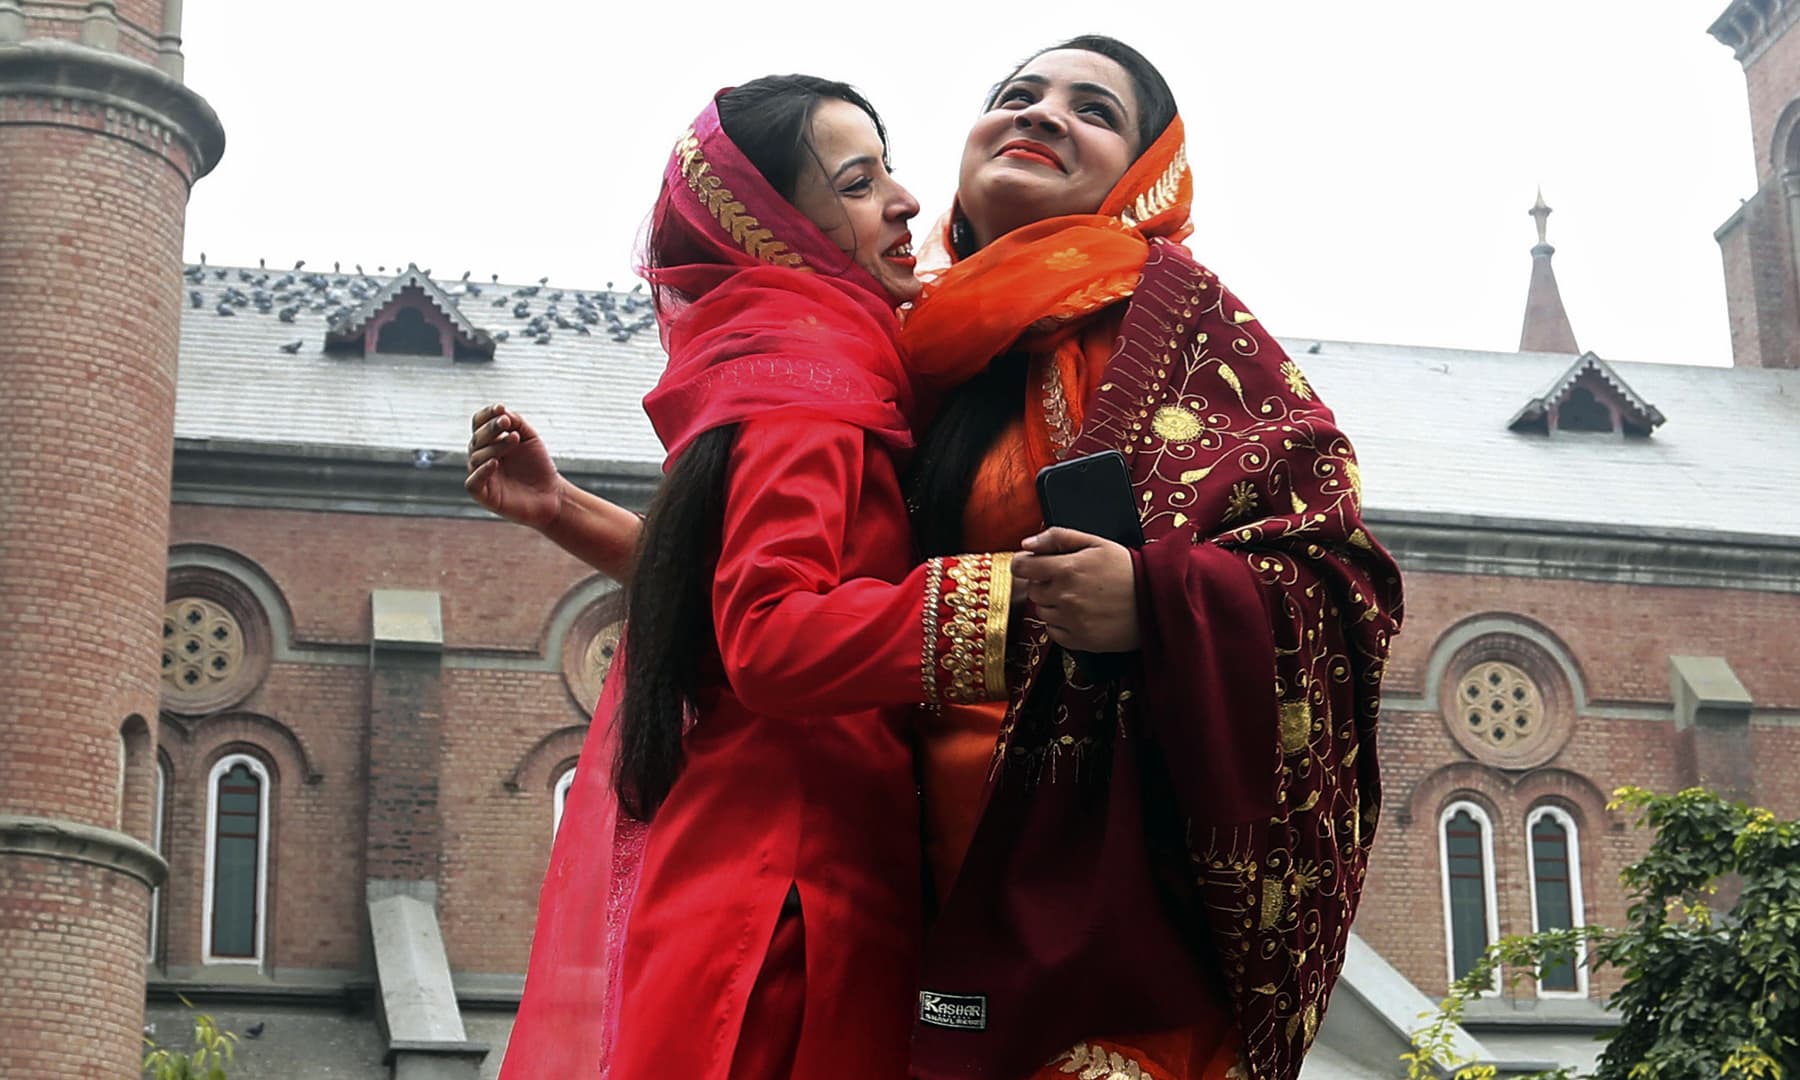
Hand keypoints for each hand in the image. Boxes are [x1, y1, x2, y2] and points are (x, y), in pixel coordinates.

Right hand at [465, 403, 563, 529]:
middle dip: (492, 428)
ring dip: (495, 446)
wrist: (551, 494)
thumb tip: (502, 411)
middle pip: (477, 439)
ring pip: (476, 457)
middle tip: (506, 422)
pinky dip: (482, 471)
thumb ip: (517, 423)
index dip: (486, 415)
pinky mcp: (484, 495)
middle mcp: (482, 457)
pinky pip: (473, 482)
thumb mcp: (530, 439)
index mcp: (490, 442)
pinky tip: (495, 462)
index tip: (500, 408)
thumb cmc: (539, 466)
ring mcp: (482, 476)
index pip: (479, 424)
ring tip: (514, 439)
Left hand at [1010, 527, 1140, 651]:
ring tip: (1077, 597)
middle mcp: (1064, 597)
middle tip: (1067, 579)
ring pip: (1041, 612)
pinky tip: (1080, 614)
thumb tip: (1027, 544)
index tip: (1032, 564)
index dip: (1025, 564)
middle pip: (1032, 590)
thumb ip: (1058, 537)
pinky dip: (1061, 624)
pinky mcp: (1079, 640)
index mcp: (1066, 569)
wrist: (1156, 600)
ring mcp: (1071, 621)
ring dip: (1052, 604)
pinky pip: (1053, 632)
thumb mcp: (1095, 542)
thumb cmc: (1127, 569)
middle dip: (1043, 583)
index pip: (1021, 567)